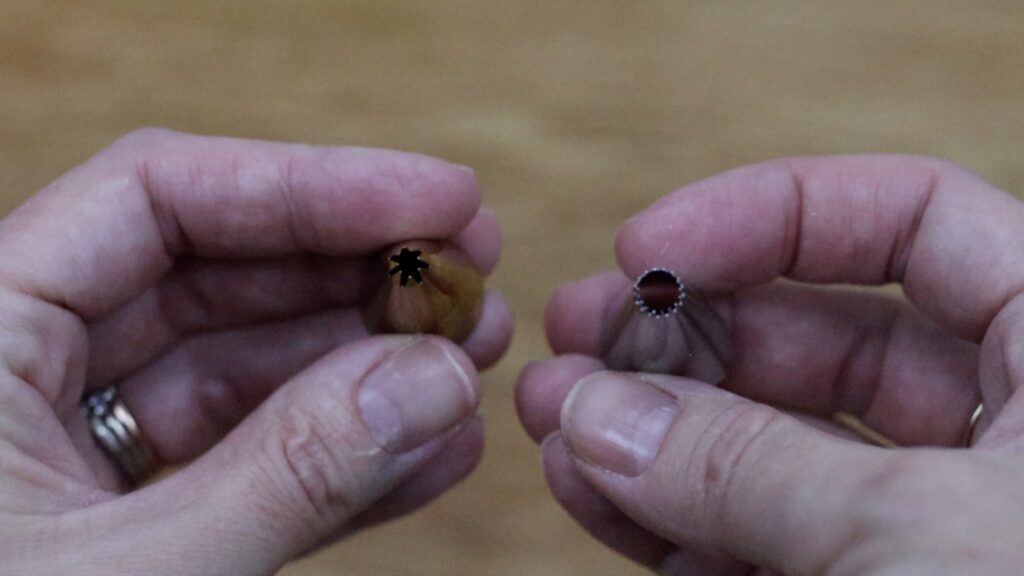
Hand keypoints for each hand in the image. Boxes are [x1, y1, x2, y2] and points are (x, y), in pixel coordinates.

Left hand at [0, 129, 511, 574]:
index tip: (438, 197)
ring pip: (251, 371)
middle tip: (473, 270)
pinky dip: (348, 458)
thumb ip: (284, 476)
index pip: (157, 200)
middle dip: (356, 271)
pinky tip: (435, 447)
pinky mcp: (141, 527)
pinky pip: (256, 465)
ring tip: (474, 351)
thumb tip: (433, 379)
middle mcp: (29, 378)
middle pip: (220, 273)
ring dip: (371, 360)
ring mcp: (92, 458)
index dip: (311, 184)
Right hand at [517, 156, 1023, 574]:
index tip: (651, 245)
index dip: (774, 213)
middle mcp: (996, 434)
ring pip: (764, 444)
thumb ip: (751, 467)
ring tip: (551, 407)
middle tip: (577, 328)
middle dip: (679, 332)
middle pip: (811, 336)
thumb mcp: (919, 533)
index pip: (917, 222)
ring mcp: (922, 522)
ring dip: (647, 425)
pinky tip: (587, 484)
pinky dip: (664, 515)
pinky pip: (751, 537)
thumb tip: (602, 414)